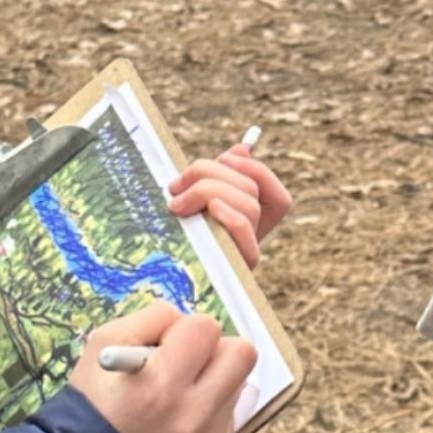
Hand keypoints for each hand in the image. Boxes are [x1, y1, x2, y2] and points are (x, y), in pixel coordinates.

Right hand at [70, 302, 257, 432]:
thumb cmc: (90, 405)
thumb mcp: (102, 347)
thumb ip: (151, 319)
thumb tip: (185, 317)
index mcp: (158, 384)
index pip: (206, 327)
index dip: (183, 331)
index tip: (164, 346)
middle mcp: (190, 415)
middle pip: (242, 352)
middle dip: (215, 350)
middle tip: (187, 362)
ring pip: (240, 383)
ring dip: (215, 381)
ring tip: (180, 395)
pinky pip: (231, 416)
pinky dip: (211, 412)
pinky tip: (181, 422)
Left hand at [168, 143, 293, 267]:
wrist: (156, 284)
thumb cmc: (171, 239)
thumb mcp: (195, 204)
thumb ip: (219, 177)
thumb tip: (244, 148)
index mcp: (250, 224)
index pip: (275, 193)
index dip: (253, 168)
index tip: (223, 157)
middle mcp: (255, 239)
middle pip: (251, 190)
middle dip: (212, 175)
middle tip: (175, 185)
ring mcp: (246, 254)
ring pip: (248, 205)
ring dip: (208, 192)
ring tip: (175, 202)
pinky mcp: (234, 267)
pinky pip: (243, 230)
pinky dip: (228, 214)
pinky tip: (207, 210)